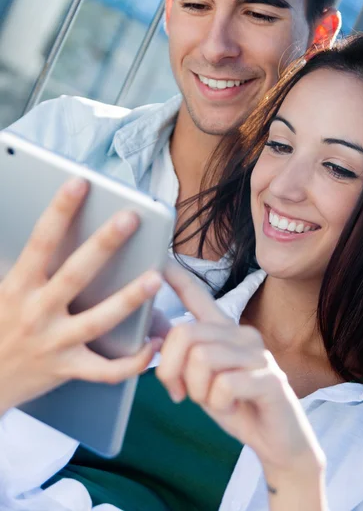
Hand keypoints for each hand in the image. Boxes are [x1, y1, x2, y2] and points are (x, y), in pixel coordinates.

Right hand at [0, 178, 163, 414]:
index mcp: (17, 287)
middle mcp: (36, 312)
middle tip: (130, 218)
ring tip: (156, 278)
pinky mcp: (67, 369)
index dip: (59, 210)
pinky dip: (132, 361)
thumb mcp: (0, 291)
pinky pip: (105, 370)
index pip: (40, 241)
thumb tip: (37, 224)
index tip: (80, 183)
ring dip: (129, 299)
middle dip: (103, 244)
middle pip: (75, 274)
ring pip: (98, 319)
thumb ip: (21, 264)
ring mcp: (54, 343)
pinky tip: (153, 343)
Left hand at [157, 261, 324, 478]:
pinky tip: (231, 406)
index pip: (198, 297)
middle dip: (170, 370)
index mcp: (224, 331)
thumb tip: (155, 334)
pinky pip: (223, 385)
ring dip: (196, 390)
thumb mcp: (200, 379)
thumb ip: (182, 357)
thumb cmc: (235, 405)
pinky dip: (218, 404)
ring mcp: (259, 354)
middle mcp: (242, 333)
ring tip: (212, 399)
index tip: (159, 258)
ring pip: (201, 359)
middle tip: (179, 392)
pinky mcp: (270, 379)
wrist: (276, 440)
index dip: (177, 278)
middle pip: (185, 334)